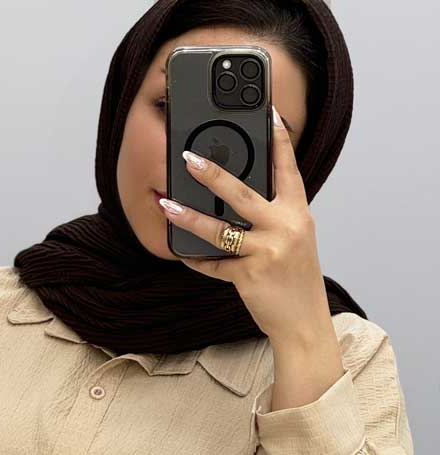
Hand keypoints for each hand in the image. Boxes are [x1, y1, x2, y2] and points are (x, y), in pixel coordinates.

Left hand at [159, 105, 332, 342]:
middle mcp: (285, 227)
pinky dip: (197, 260)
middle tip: (189, 158)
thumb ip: (274, 218)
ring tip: (168, 206)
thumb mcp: (295, 241)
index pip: (288, 169)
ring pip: (220, 229)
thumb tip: (235, 202)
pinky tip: (182, 253)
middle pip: (243, 193)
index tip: (268, 114)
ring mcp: (267, 251)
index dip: (279, 140)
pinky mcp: (249, 275)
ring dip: (189, 217)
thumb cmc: (295, 281)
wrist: (304, 323)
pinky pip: (214, 264)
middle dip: (213, 174)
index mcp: (298, 214)